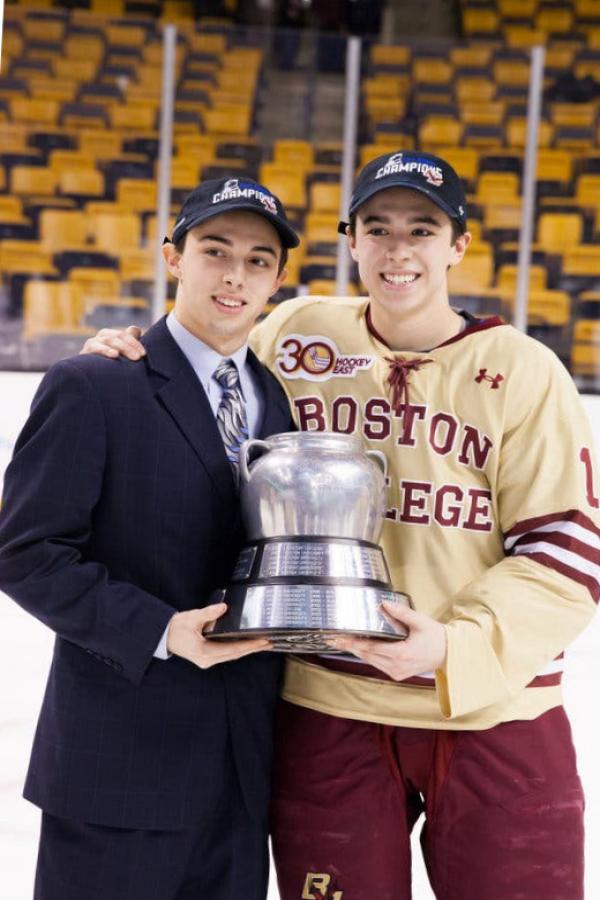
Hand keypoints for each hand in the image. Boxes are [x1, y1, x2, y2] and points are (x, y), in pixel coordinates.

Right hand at [80, 325, 145, 359]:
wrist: (90, 378)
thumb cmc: (109, 365)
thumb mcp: (121, 355)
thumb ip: (129, 343)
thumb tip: (136, 329)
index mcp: (112, 335)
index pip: (125, 335)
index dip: (135, 343)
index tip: (143, 354)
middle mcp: (102, 336)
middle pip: (118, 336)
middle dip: (129, 347)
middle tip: (138, 358)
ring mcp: (92, 342)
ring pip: (109, 340)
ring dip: (120, 347)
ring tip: (131, 356)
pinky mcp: (85, 351)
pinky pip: (95, 347)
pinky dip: (106, 350)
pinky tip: (114, 355)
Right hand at [167, 604, 270, 668]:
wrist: (164, 635)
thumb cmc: (176, 628)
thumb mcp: (192, 617)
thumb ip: (209, 613)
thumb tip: (223, 608)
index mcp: (204, 652)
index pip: (232, 649)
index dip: (249, 646)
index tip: (262, 641)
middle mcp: (207, 660)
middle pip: (235, 655)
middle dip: (252, 649)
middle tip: (268, 643)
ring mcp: (207, 660)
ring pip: (232, 655)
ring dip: (246, 650)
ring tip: (261, 644)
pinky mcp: (207, 657)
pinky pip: (226, 654)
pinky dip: (238, 649)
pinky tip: (246, 645)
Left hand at [329, 601, 446, 681]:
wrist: (449, 654)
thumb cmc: (435, 637)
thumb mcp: (420, 621)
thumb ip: (402, 613)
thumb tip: (384, 604)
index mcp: (401, 653)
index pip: (370, 647)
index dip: (353, 643)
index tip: (339, 638)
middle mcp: (396, 665)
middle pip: (366, 655)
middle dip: (350, 646)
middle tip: (333, 639)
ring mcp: (397, 672)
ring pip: (370, 661)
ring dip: (357, 651)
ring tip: (342, 641)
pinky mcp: (398, 674)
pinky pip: (378, 664)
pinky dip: (368, 655)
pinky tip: (360, 647)